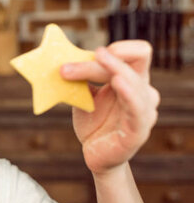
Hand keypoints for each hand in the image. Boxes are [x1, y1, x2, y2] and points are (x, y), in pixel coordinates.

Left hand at [60, 41, 159, 173]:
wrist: (95, 154)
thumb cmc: (93, 122)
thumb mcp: (84, 95)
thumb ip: (78, 78)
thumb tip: (58, 57)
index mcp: (133, 80)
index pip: (138, 53)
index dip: (121, 48)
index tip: (95, 51)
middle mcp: (144, 92)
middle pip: (132, 64)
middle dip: (101, 62)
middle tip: (66, 67)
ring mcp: (144, 111)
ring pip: (134, 83)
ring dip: (104, 72)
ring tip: (76, 70)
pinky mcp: (139, 130)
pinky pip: (137, 109)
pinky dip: (128, 93)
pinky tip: (117, 82)